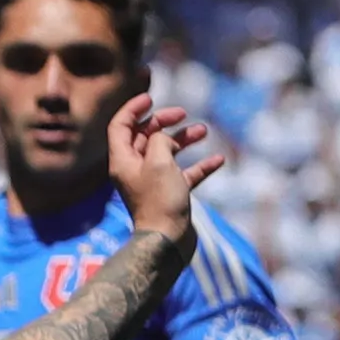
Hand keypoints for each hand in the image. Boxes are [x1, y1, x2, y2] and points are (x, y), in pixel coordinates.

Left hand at [104, 94, 221, 251]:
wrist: (167, 241)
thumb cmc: (160, 200)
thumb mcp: (159, 160)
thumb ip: (160, 139)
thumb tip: (165, 138)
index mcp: (123, 160)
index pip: (121, 125)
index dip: (133, 108)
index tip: (151, 97)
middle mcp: (135, 170)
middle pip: (145, 136)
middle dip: (163, 122)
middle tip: (182, 113)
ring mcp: (153, 183)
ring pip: (167, 153)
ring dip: (184, 140)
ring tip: (203, 131)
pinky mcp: (170, 196)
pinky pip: (184, 174)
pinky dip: (199, 165)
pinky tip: (218, 160)